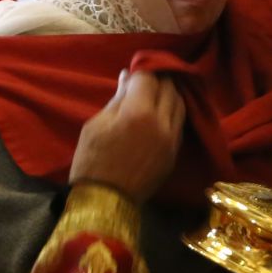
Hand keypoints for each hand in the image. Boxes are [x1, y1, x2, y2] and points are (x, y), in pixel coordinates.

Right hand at [71, 69, 185, 201]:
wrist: (105, 202)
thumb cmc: (91, 161)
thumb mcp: (96, 125)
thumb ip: (117, 99)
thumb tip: (127, 77)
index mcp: (138, 113)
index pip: (147, 77)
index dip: (139, 71)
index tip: (132, 71)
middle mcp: (161, 122)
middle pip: (168, 87)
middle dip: (156, 79)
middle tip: (143, 79)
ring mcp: (172, 139)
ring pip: (180, 104)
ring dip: (168, 93)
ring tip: (154, 92)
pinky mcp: (174, 153)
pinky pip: (179, 123)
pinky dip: (172, 112)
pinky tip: (160, 112)